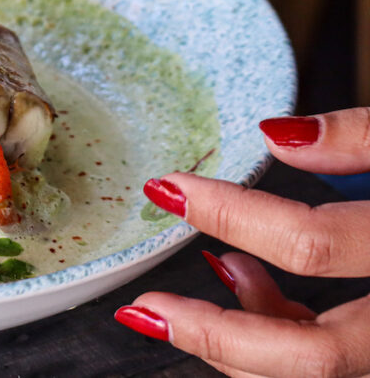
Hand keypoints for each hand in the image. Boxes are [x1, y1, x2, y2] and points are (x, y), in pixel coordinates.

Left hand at [116, 108, 369, 376]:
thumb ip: (368, 138)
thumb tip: (278, 136)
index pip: (315, 246)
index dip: (231, 214)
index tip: (167, 187)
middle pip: (313, 359)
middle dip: (211, 334)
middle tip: (144, 305)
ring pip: (316, 375)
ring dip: (242, 340)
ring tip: (210, 278)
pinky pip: (334, 366)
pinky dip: (278, 333)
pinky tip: (252, 288)